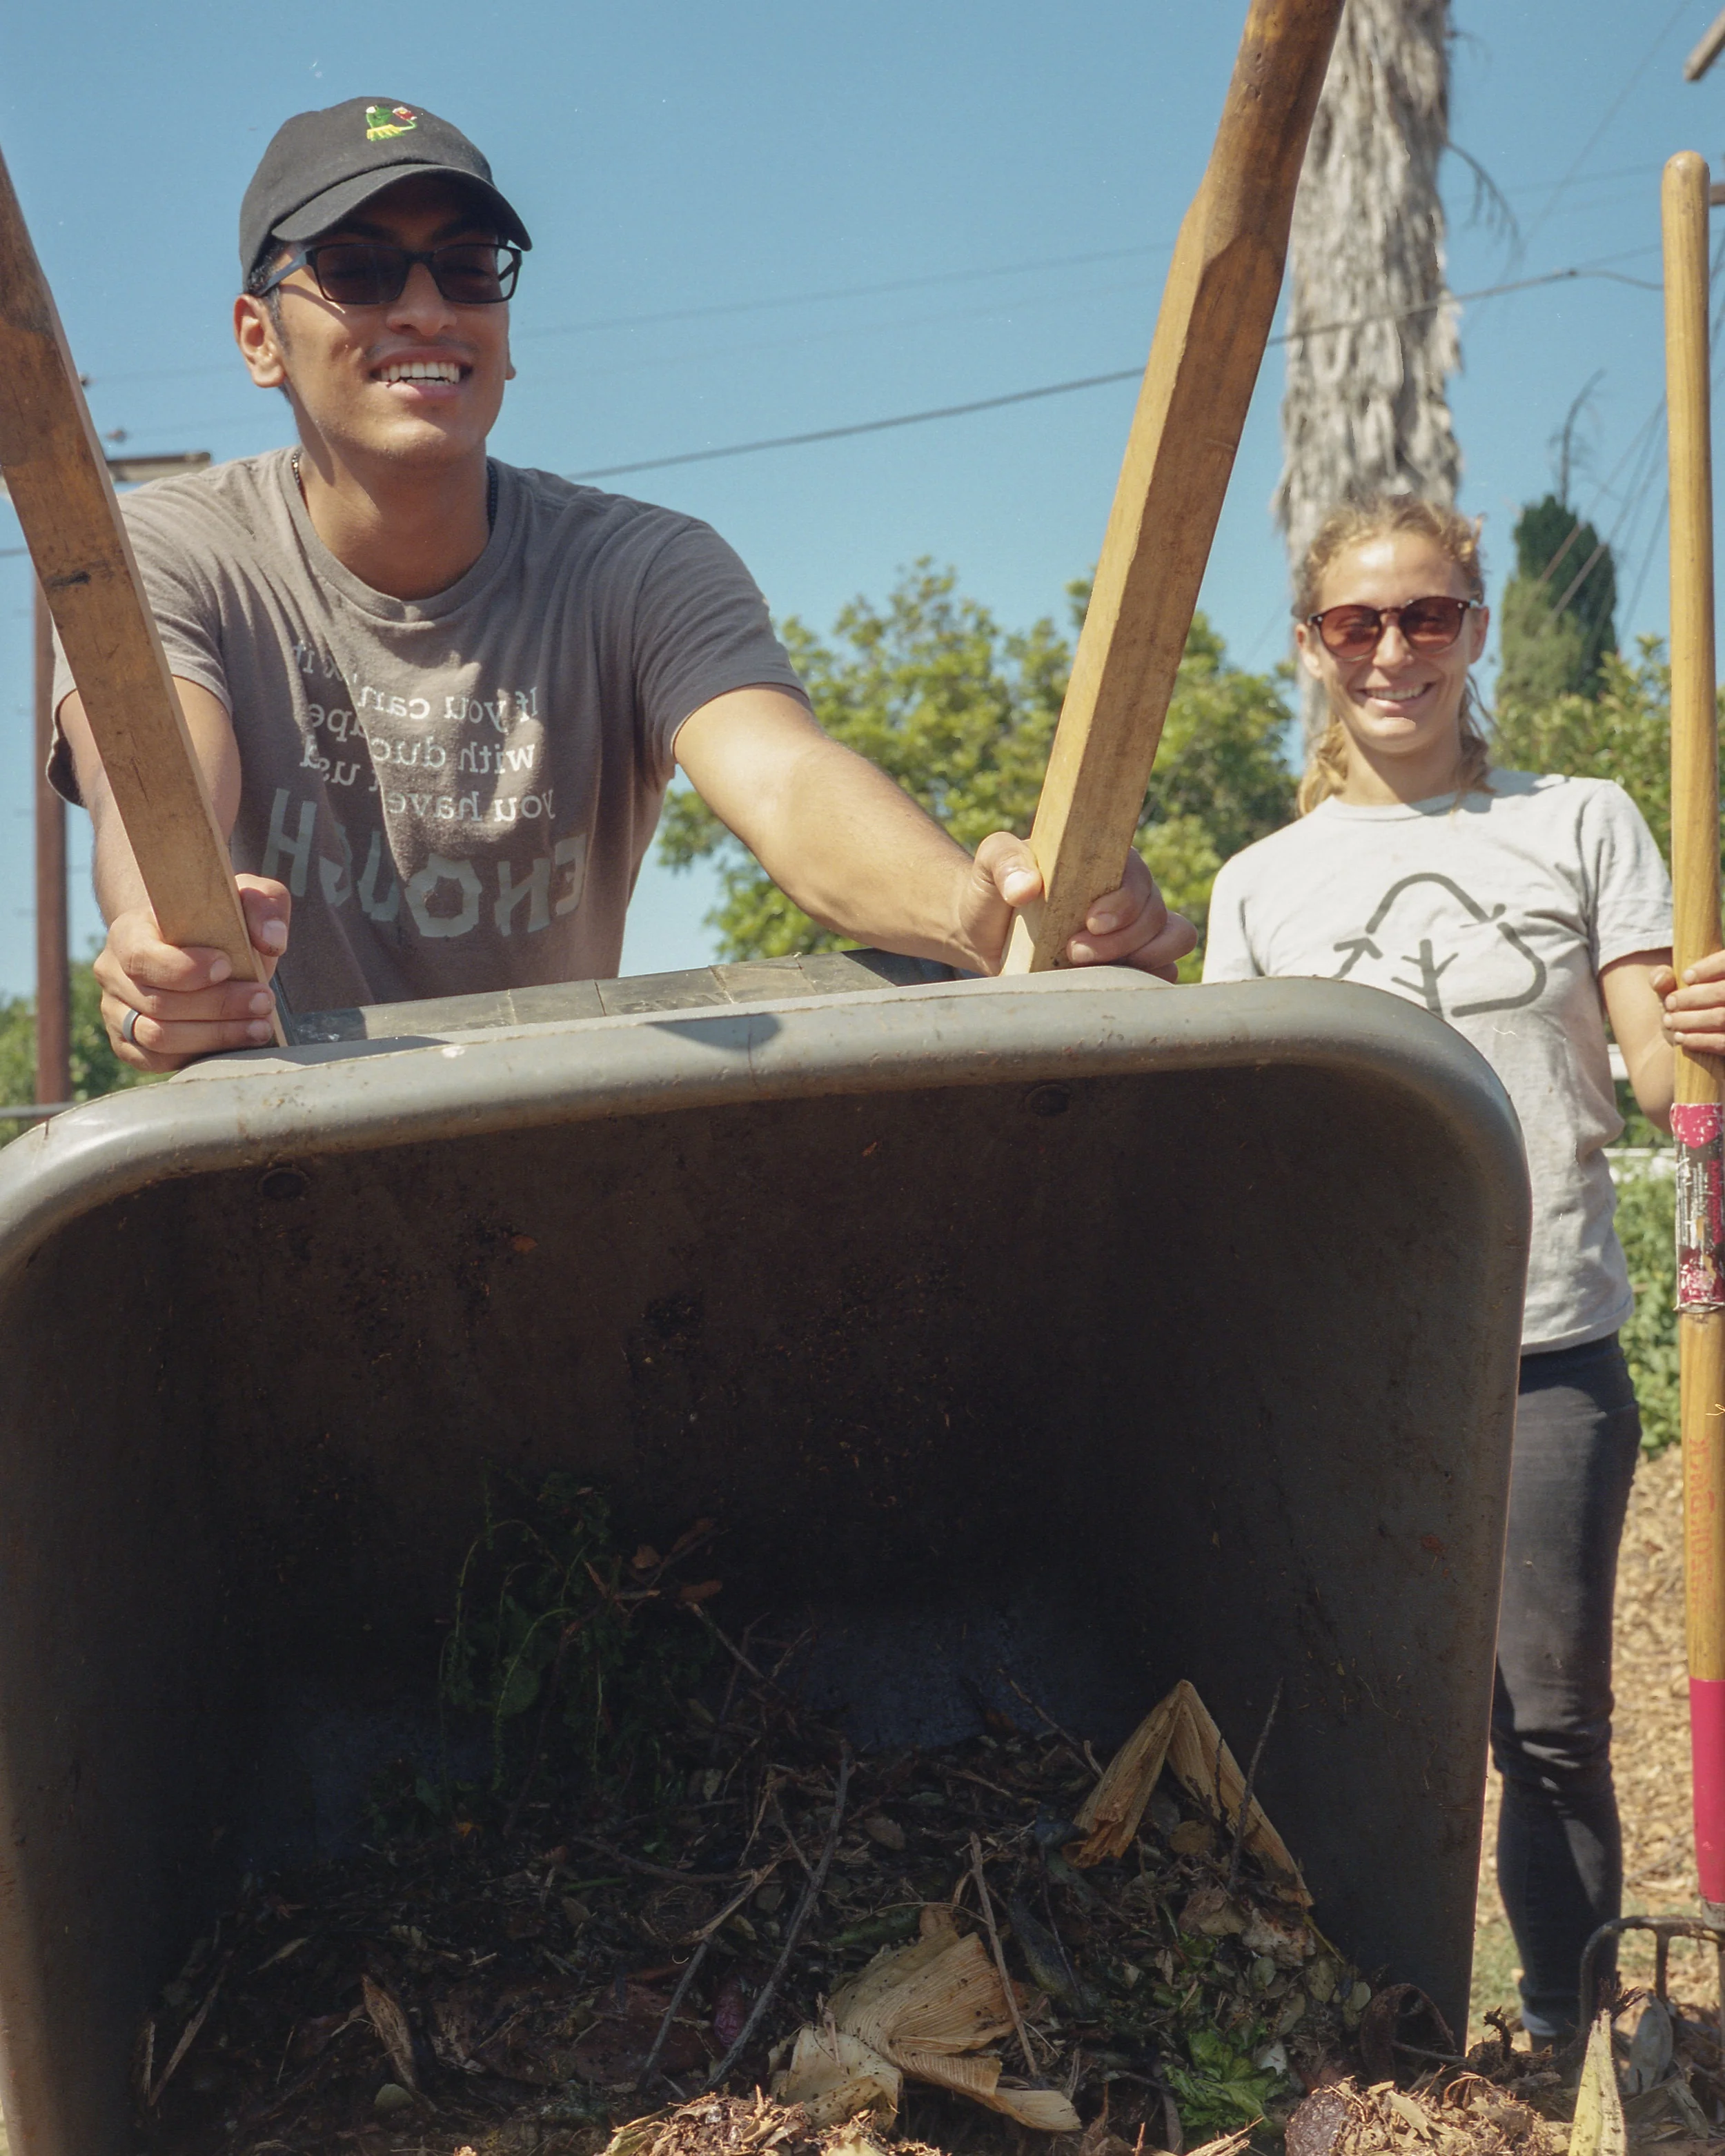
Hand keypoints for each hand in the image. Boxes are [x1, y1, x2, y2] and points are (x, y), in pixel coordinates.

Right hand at [95, 877, 290, 1071]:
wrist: (200, 950)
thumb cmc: (219, 922)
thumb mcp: (247, 900)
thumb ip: (263, 907)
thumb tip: (271, 940)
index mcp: (128, 933)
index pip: (141, 957)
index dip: (184, 969)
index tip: (227, 966)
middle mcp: (113, 974)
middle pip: (158, 1002)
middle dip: (218, 1005)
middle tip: (264, 1001)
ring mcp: (116, 1013)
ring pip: (158, 1037)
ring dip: (216, 1035)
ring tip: (259, 1026)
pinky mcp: (129, 1045)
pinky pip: (157, 1061)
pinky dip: (201, 1055)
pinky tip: (239, 1043)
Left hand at [966, 834, 1196, 977]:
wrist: (985, 932)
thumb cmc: (994, 889)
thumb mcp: (992, 863)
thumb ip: (1006, 862)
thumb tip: (1026, 887)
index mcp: (1107, 862)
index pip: (1139, 878)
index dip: (1124, 903)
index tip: (1091, 922)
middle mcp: (1131, 894)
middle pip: (1157, 915)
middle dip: (1120, 940)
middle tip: (1073, 951)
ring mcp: (1137, 929)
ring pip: (1175, 939)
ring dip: (1142, 959)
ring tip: (1088, 968)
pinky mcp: (1132, 962)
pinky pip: (1168, 969)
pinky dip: (1148, 979)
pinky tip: (1108, 983)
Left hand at [1655, 949, 1724, 1055]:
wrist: (1700, 1038)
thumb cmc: (1688, 1007)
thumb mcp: (1675, 989)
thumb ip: (1663, 978)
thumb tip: (1660, 978)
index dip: (1709, 967)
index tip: (1686, 977)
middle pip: (1722, 992)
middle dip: (1692, 998)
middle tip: (1670, 1003)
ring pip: (1721, 1017)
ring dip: (1691, 1020)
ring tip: (1670, 1021)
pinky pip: (1723, 1043)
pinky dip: (1700, 1040)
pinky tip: (1682, 1038)